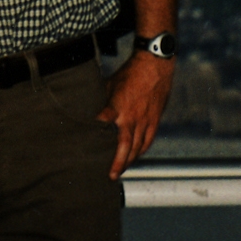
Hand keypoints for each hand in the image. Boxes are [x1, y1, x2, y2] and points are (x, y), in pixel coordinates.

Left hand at [97, 50, 174, 178]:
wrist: (155, 65)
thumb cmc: (129, 73)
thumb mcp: (110, 84)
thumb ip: (102, 100)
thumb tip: (91, 111)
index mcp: (117, 106)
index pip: (103, 122)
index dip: (95, 133)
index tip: (86, 144)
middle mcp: (132, 116)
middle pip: (124, 146)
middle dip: (117, 163)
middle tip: (111, 175)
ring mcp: (145, 119)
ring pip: (138, 147)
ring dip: (129, 160)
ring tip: (122, 170)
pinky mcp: (154, 119)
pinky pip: (148, 140)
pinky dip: (142, 150)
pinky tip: (136, 156)